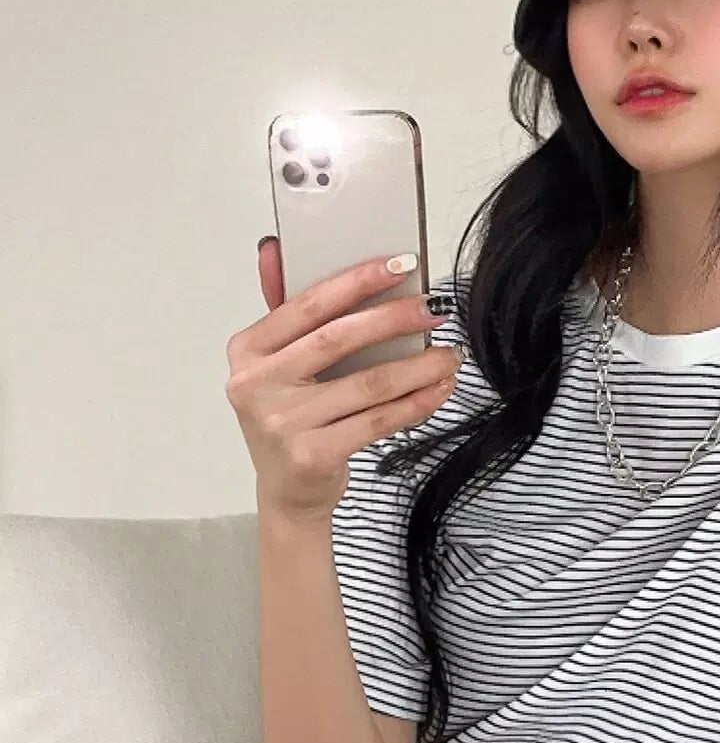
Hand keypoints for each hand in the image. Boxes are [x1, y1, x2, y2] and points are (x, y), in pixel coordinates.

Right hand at [226, 241, 461, 520]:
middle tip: (437, 307)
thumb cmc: (291, 419)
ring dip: (418, 366)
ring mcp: (282, 423)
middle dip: (396, 318)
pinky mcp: (311, 455)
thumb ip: (286, 311)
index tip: (402, 266)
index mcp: (247, 350)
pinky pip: (377, 421)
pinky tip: (439, 390)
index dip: (357, 281)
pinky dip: (415, 403)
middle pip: (339, 339)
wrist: (287, 494)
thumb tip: (276, 248)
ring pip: (367, 384)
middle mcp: (256, 384)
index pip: (308, 305)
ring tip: (450, 355)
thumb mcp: (278, 365)